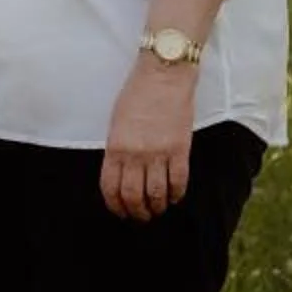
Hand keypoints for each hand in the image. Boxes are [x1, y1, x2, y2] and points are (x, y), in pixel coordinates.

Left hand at [101, 58, 196, 222]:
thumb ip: (117, 149)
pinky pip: (179, 183)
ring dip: (157, 207)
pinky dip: (177, 195)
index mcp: (115, 147)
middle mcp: (135, 154)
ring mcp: (158, 153)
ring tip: (158, 209)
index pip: (110, 188)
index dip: (115, 206)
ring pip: (156, 195)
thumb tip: (121, 175)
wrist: (163, 75)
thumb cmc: (137, 94)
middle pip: (133, 197)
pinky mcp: (180, 150)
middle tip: (142, 216)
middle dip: (137, 212)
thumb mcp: (116, 122)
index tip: (121, 212)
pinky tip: (175, 196)